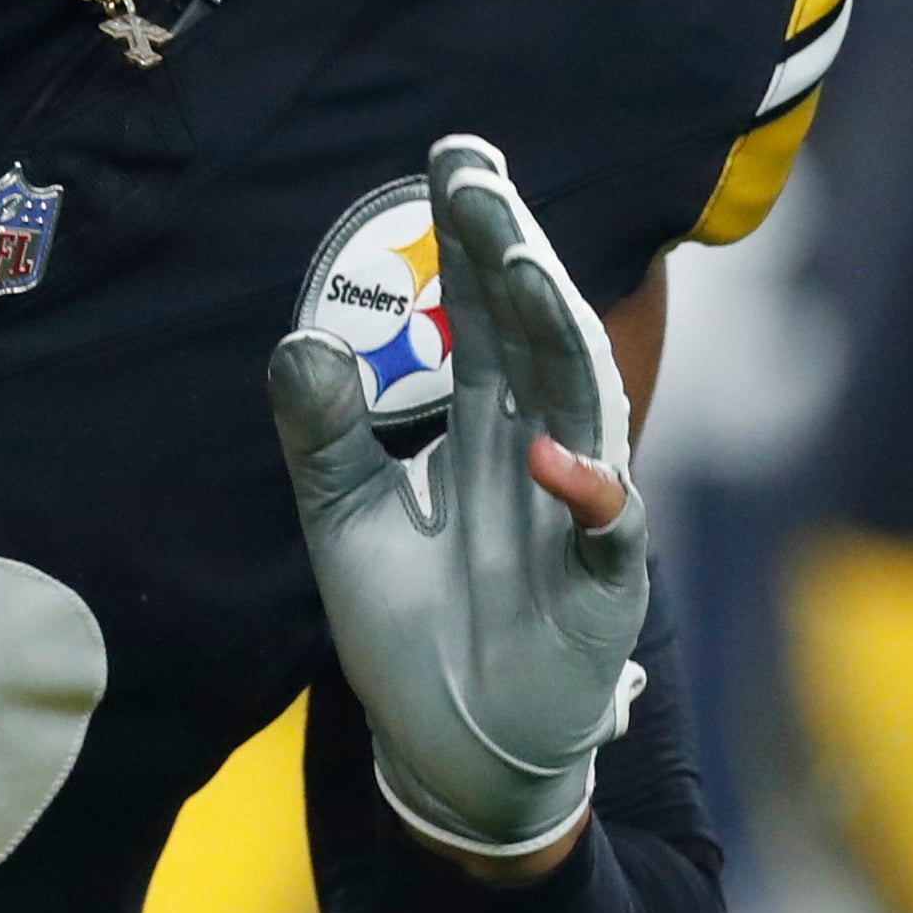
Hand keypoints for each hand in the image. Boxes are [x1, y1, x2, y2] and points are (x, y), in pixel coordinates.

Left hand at [270, 134, 648, 862]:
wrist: (454, 754)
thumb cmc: (415, 633)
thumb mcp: (346, 524)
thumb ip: (325, 437)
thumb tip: (303, 338)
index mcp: (484, 429)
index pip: (481, 316)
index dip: (470, 241)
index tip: (453, 158)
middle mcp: (539, 454)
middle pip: (533, 338)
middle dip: (511, 253)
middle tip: (478, 175)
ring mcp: (577, 516)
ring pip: (579, 405)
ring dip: (554, 335)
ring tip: (519, 263)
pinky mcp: (602, 589)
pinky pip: (610, 531)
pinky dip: (589, 493)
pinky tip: (551, 458)